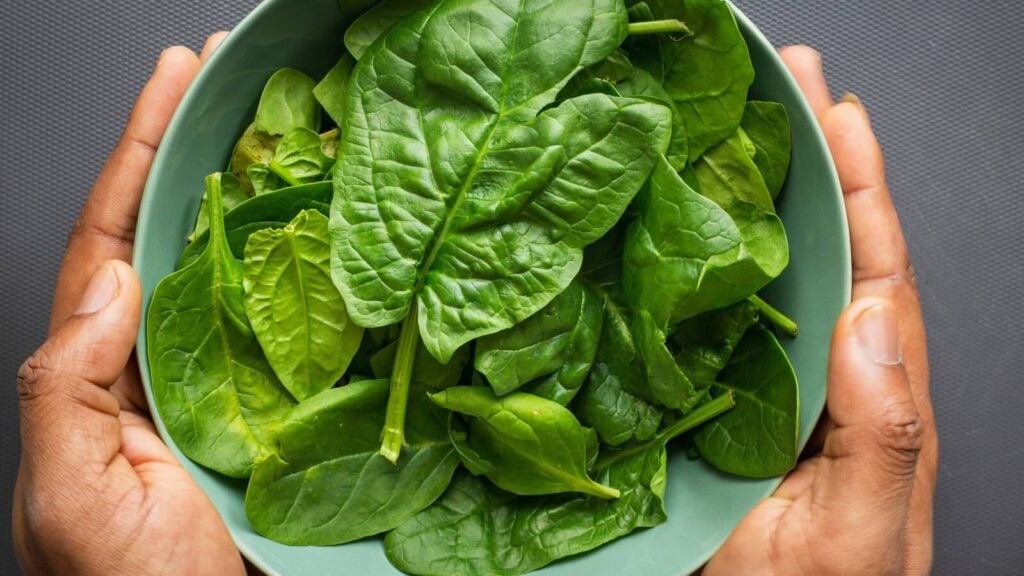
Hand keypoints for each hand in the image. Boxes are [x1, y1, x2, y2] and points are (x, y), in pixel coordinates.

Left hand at [12, 34, 246, 574]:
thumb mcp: (70, 496)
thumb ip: (67, 389)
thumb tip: (111, 282)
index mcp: (97, 371)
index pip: (110, 239)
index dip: (138, 153)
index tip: (175, 82)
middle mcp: (154, 361)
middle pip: (170, 232)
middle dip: (189, 150)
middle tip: (227, 77)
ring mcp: (215, 380)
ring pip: (229, 269)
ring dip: (248, 196)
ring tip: (275, 130)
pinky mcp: (269, 406)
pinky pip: (281, 324)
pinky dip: (296, 269)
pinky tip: (320, 232)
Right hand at [704, 46, 937, 575]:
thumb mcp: (863, 532)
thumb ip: (884, 435)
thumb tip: (873, 325)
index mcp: (870, 396)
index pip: (875, 271)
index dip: (859, 187)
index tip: (838, 113)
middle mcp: (820, 376)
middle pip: (822, 249)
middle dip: (811, 160)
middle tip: (788, 81)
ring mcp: (763, 384)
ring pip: (765, 273)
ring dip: (754, 197)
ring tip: (736, 124)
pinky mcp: (708, 402)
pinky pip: (706, 320)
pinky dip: (696, 262)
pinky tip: (672, 221)